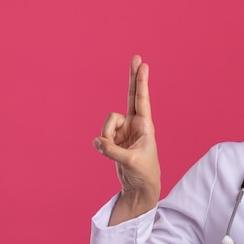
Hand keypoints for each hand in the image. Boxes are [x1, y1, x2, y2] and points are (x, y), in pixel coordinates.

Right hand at [94, 55, 160, 223]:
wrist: (140, 186)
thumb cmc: (144, 173)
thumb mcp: (130, 162)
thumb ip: (113, 150)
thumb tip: (97, 141)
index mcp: (145, 127)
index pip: (142, 100)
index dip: (141, 83)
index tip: (144, 65)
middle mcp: (135, 125)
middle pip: (131, 96)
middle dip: (132, 77)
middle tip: (137, 56)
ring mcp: (123, 130)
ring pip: (107, 123)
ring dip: (107, 136)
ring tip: (115, 151)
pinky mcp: (113, 138)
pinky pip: (101, 136)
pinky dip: (102, 145)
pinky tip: (108, 152)